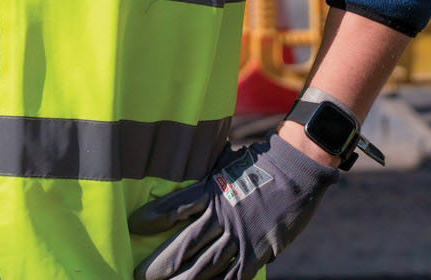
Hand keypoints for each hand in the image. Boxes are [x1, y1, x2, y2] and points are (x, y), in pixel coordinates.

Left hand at [128, 133, 339, 279]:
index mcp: (211, 190)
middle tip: (140, 274)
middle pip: (186, 244)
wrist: (297, 168)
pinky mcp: (257, 250)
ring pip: (206, 266)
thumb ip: (205, 173)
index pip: (175, 207)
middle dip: (161, 263)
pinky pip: (234, 276)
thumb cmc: (259, 161)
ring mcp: (240, 235)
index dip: (153, 218)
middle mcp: (222, 215)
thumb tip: (184, 174)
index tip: (133, 226)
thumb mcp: (225, 161)